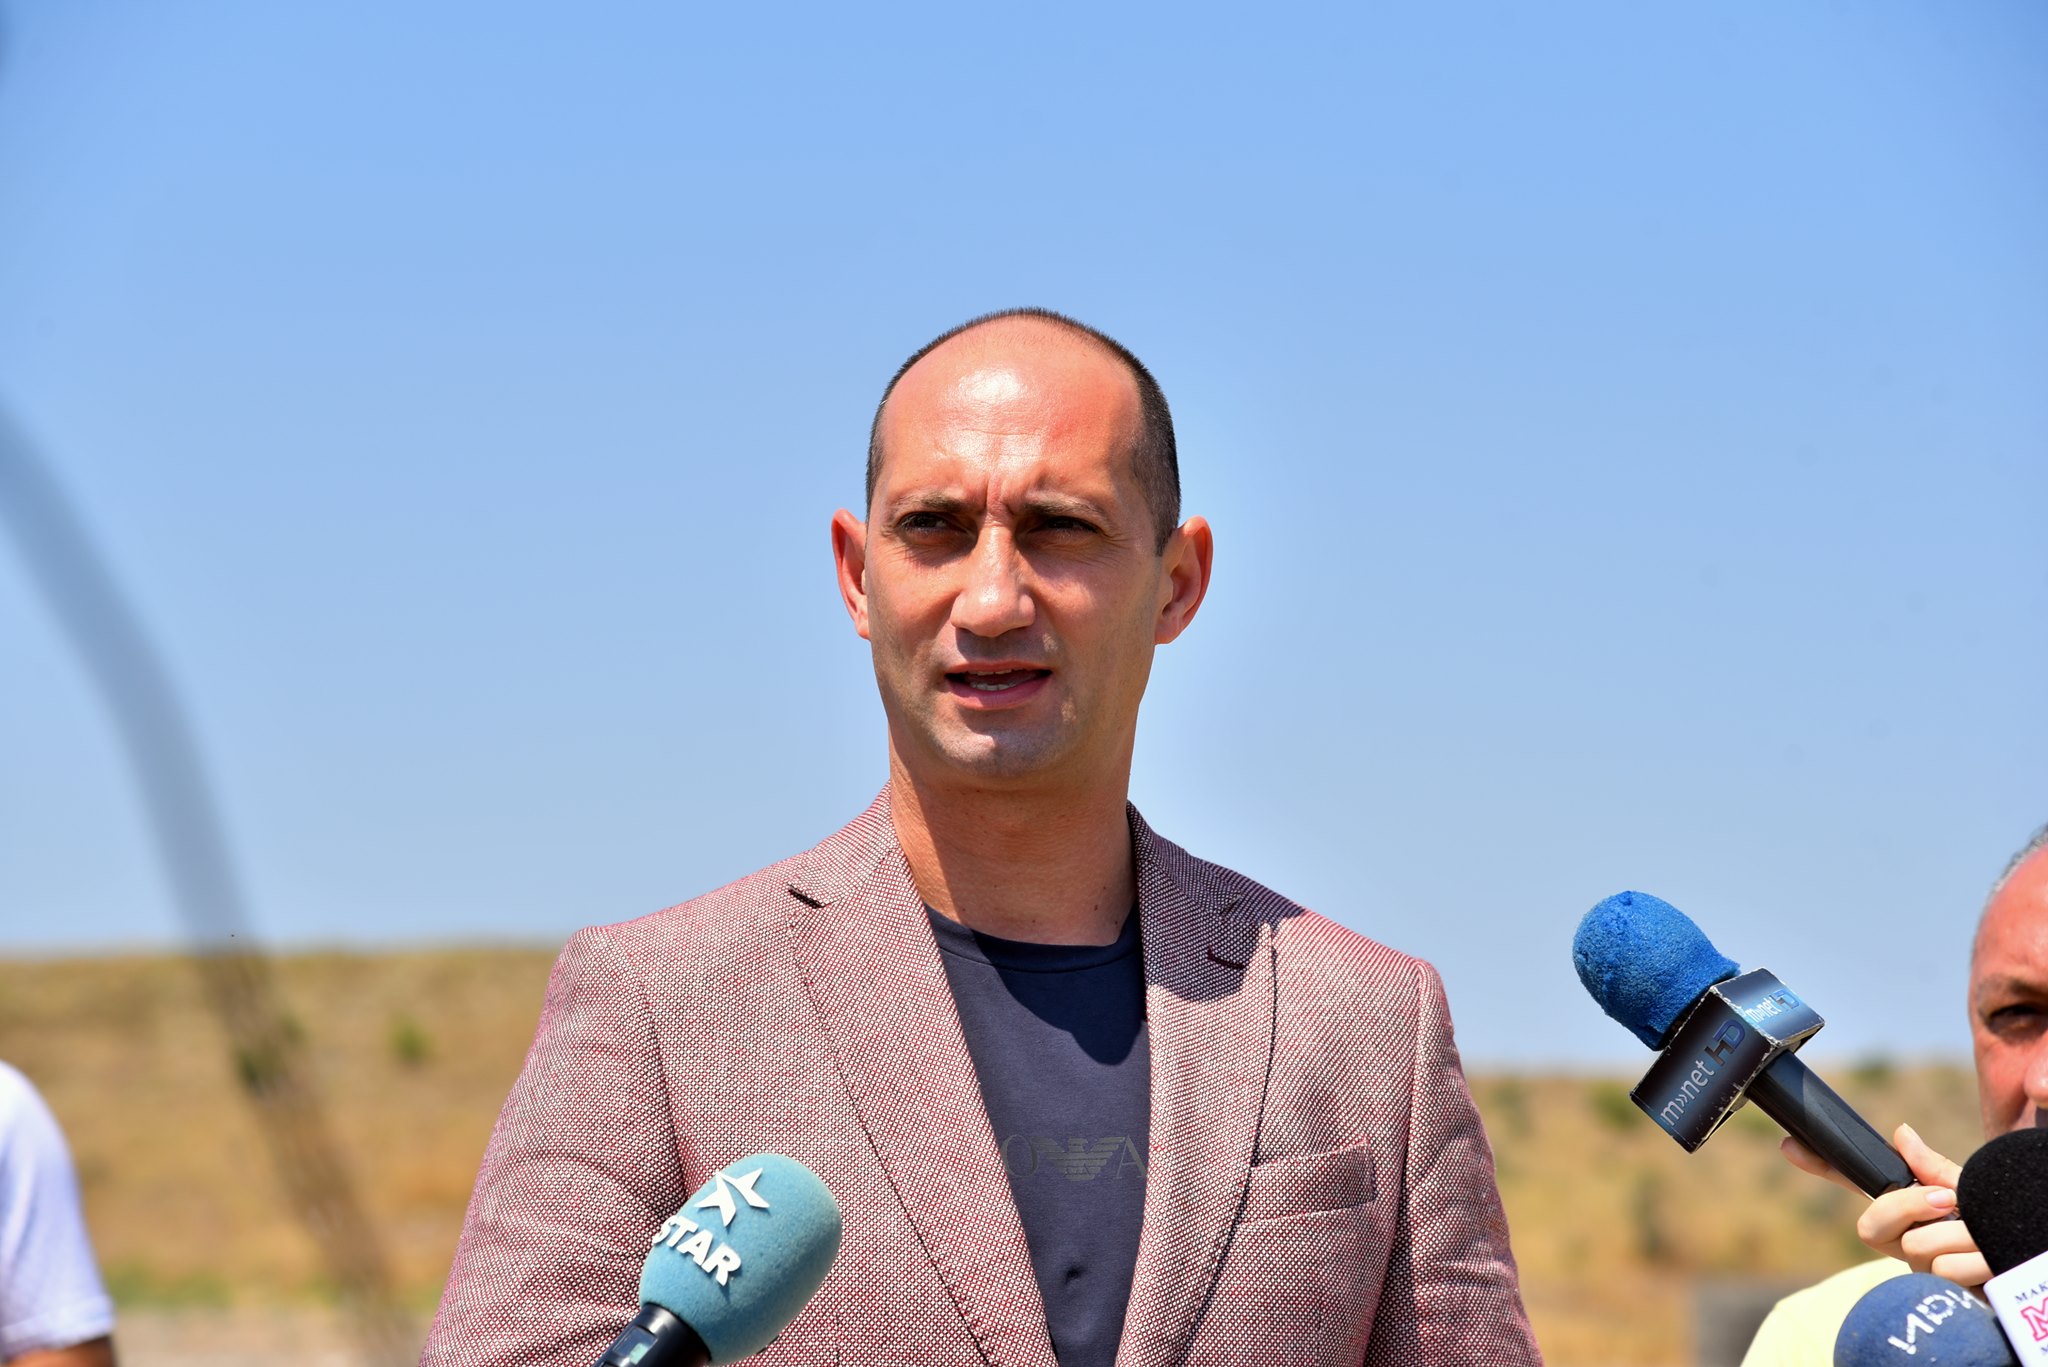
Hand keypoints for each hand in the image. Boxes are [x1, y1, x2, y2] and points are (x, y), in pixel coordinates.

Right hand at [1780, 1122, 1990, 1287]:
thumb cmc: (2002, 1226)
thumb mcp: (1973, 1191)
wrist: (2035, 1262)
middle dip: (1908, 1207)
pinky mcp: (1942, 1299)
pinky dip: (1975, 1260)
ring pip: (1913, 1247)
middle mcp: (1905, 1243)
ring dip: (1959, 1234)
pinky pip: (1944, 1270)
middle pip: (1872, 1225)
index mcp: (1908, 1212)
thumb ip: (1934, 1168)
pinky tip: (1990, 1263)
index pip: (1857, 1186)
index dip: (1822, 1167)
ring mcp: (1921, 1272)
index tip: (1789, 1146)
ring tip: (1986, 1237)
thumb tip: (1900, 1133)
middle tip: (1947, 1201)